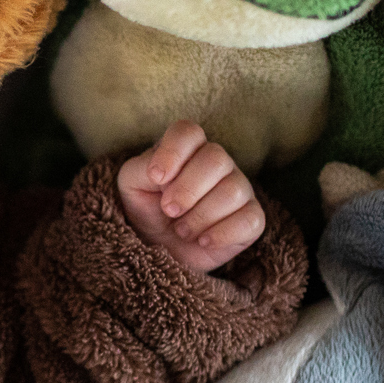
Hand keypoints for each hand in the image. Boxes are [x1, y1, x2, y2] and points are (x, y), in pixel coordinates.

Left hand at [117, 122, 265, 273]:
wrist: (161, 250)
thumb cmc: (148, 210)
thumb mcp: (132, 186)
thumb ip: (140, 169)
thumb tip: (161, 173)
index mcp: (188, 149)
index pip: (188, 132)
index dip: (173, 152)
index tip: (156, 178)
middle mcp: (218, 164)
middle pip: (216, 159)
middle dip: (187, 189)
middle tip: (169, 210)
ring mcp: (240, 189)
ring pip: (233, 191)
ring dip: (200, 216)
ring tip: (182, 230)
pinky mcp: (252, 219)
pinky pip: (250, 220)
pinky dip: (222, 234)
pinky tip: (203, 240)